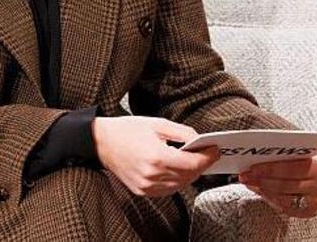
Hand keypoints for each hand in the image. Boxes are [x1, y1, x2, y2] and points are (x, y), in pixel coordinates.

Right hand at [91, 116, 218, 197]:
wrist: (101, 142)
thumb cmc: (127, 130)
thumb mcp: (158, 124)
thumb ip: (183, 132)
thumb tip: (200, 140)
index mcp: (157, 157)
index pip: (192, 164)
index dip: (208, 157)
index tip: (215, 150)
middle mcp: (152, 175)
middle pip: (189, 176)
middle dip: (201, 164)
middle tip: (207, 153)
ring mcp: (146, 186)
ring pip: (180, 185)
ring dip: (190, 174)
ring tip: (193, 160)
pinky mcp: (142, 191)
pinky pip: (168, 190)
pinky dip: (177, 180)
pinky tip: (177, 169)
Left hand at [238, 156, 316, 217]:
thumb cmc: (304, 161)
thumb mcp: (297, 154)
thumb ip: (282, 154)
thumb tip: (254, 155)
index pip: (291, 168)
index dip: (270, 169)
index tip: (252, 167)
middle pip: (285, 185)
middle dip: (262, 180)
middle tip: (245, 176)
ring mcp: (315, 200)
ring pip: (283, 199)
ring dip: (263, 190)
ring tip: (249, 183)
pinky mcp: (309, 211)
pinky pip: (285, 208)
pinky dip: (270, 199)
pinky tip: (260, 190)